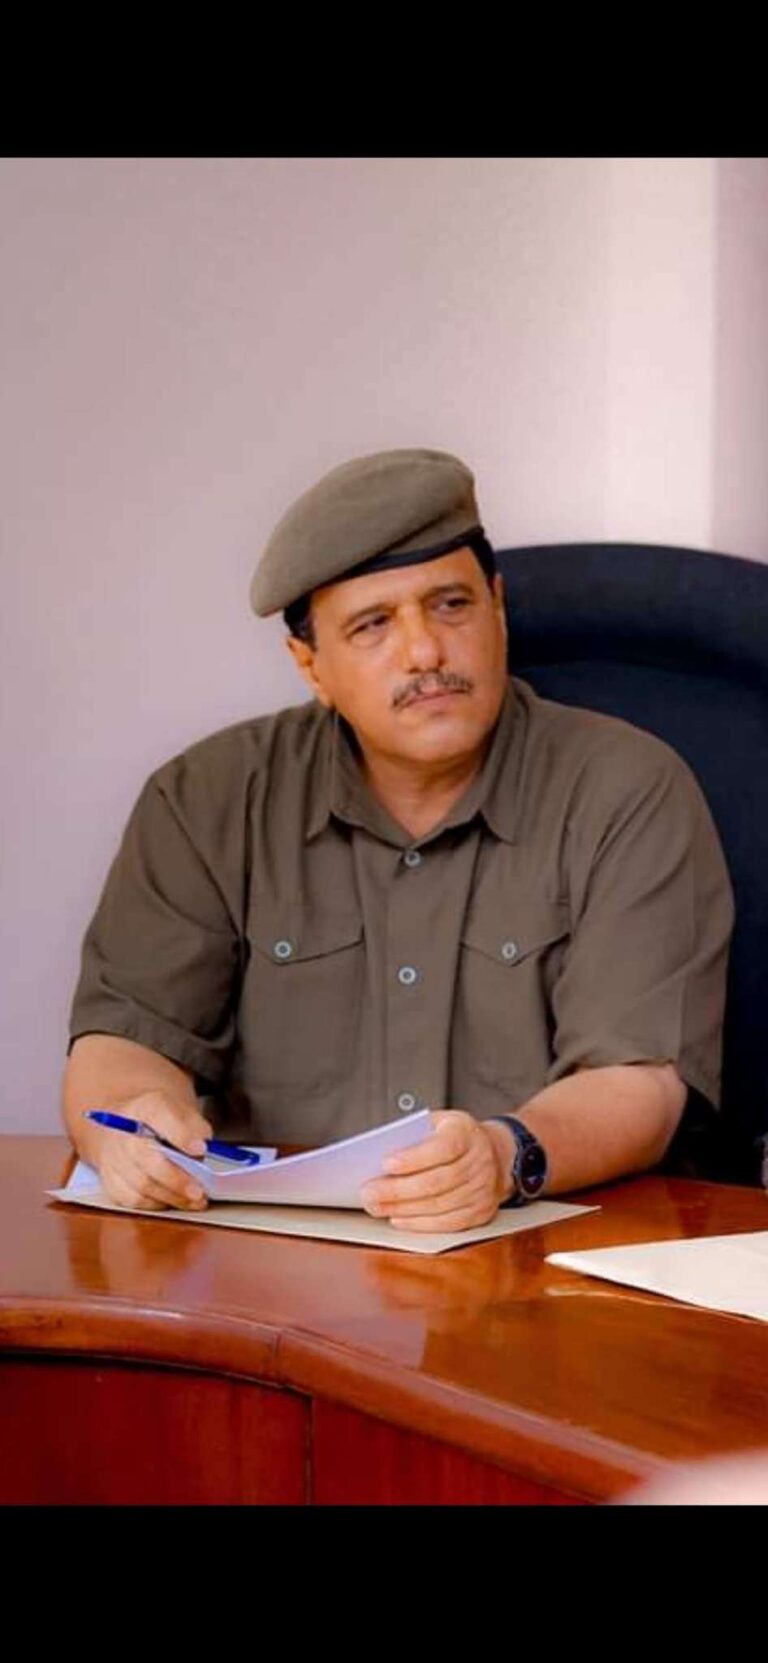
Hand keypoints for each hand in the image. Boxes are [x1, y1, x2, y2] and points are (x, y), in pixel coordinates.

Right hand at [84, 1089, 213, 1211]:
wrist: (126, 1122)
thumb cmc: (160, 1118)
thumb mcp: (181, 1109)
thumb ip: (195, 1126)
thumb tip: (202, 1150)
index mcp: (146, 1106)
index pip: (159, 1116)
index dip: (181, 1134)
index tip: (201, 1149)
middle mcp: (123, 1131)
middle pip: (146, 1158)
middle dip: (176, 1179)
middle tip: (199, 1191)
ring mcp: (113, 1156)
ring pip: (140, 1184)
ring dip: (171, 1197)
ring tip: (194, 1201)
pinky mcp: (109, 1178)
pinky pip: (131, 1199)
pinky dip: (155, 1204)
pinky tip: (172, 1201)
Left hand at [360, 1110, 513, 1232]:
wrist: (496, 1154)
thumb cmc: (456, 1137)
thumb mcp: (439, 1122)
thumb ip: (415, 1133)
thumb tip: (379, 1154)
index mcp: (467, 1133)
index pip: (442, 1147)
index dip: (414, 1158)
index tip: (385, 1163)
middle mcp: (480, 1162)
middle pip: (436, 1182)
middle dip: (398, 1190)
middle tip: (369, 1192)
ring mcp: (483, 1190)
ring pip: (438, 1206)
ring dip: (402, 1209)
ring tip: (376, 1207)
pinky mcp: (481, 1213)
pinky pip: (447, 1223)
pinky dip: (419, 1224)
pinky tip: (398, 1219)